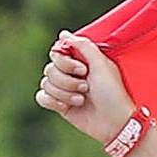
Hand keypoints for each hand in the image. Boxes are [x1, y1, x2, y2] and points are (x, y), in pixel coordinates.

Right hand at [35, 30, 133, 145]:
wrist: (114, 122)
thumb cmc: (112, 93)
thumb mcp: (101, 63)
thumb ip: (83, 45)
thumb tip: (63, 34)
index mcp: (79, 61)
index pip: (56, 54)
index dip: (66, 62)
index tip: (84, 70)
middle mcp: (70, 74)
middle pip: (49, 69)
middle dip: (67, 81)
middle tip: (86, 88)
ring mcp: (64, 90)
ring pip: (46, 84)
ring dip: (64, 93)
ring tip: (82, 100)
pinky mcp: (60, 105)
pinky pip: (41, 97)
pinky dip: (52, 101)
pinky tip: (66, 107)